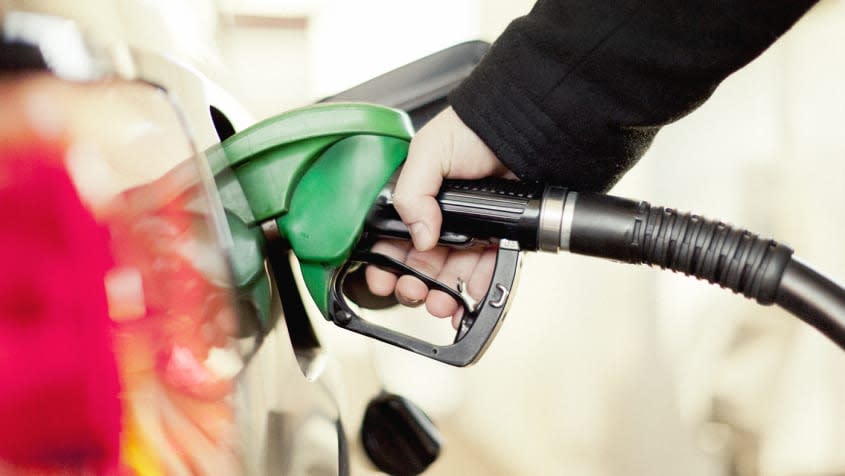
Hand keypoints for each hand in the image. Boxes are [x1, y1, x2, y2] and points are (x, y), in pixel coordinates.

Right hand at [365, 107, 513, 327]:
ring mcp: (468, 230)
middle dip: (412, 285)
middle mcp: (439, 218)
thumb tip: (419, 236)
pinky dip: (476, 287)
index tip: (382, 280)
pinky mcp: (496, 237)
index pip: (391, 239)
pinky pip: (484, 269)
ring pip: (449, 273)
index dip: (384, 264)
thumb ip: (412, 193)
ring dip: (441, 294)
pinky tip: (469, 295)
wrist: (520, 128)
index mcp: (415, 199)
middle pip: (419, 264)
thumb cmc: (472, 129)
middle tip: (413, 292)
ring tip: (440, 304)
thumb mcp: (427, 152)